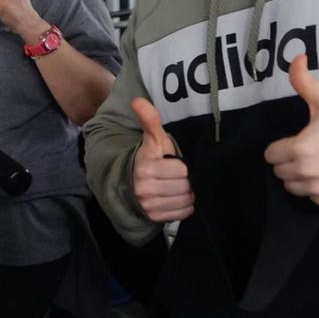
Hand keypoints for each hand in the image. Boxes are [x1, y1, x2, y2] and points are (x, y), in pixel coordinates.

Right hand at [131, 98, 193, 222]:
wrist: (131, 182)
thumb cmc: (149, 158)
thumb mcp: (152, 139)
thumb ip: (150, 120)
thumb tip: (138, 100)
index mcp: (146, 167)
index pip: (182, 170)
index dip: (182, 166)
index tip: (175, 163)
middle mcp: (145, 188)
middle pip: (185, 187)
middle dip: (186, 181)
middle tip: (179, 176)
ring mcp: (149, 205)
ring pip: (185, 200)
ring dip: (186, 194)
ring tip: (178, 186)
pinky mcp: (154, 217)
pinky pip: (183, 213)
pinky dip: (184, 206)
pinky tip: (177, 197)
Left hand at [264, 55, 318, 207]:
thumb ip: (305, 82)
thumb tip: (296, 58)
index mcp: (298, 149)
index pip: (270, 154)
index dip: (281, 146)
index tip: (295, 140)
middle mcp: (305, 174)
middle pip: (280, 171)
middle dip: (289, 161)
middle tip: (308, 150)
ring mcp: (318, 191)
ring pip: (293, 187)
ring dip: (300, 177)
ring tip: (318, 163)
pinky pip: (311, 198)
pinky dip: (316, 189)